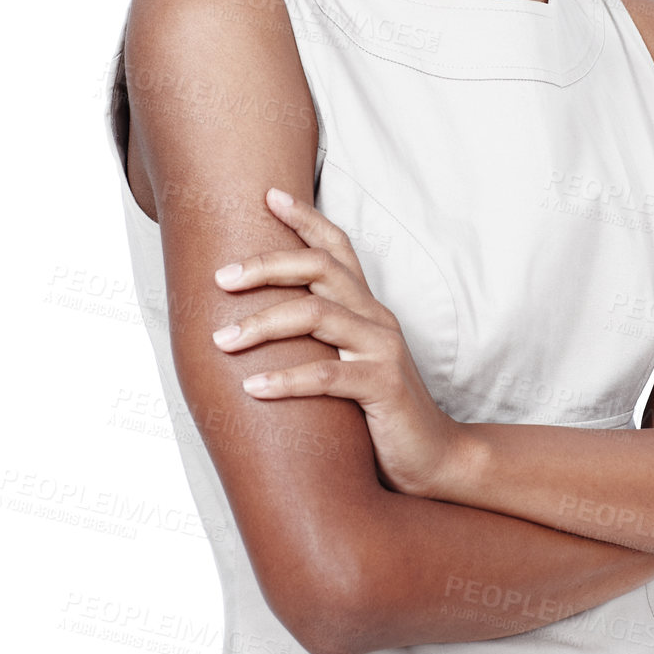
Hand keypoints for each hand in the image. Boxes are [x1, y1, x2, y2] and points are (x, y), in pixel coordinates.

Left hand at [209, 188, 460, 497]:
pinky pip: (326, 375)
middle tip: (220, 278)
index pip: (337, 248)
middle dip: (266, 265)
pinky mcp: (382, 386)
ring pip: (316, 314)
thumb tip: (255, 325)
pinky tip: (253, 389)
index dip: (306, 218)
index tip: (268, 195)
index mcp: (367, 307)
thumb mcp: (350, 362)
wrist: (433, 457)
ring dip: (262, 323)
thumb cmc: (380, 411)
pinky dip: (285, 380)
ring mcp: (381, 349)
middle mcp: (376, 318)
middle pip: (319, 268)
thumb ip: (320, 340)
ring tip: (222, 339)